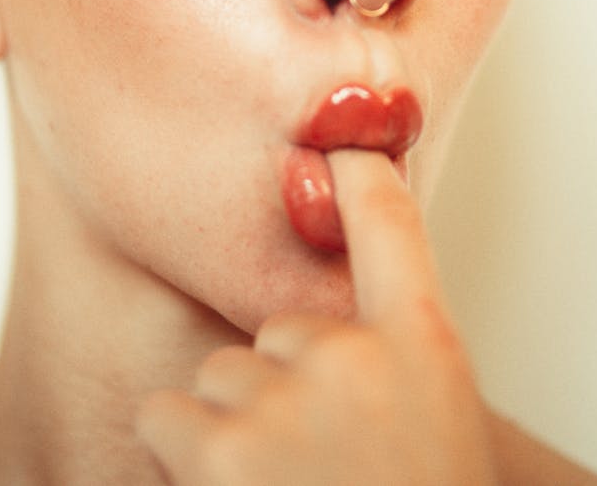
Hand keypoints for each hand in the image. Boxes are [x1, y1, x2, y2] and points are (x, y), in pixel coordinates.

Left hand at [137, 149, 497, 484]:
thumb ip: (383, 365)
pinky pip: (166, 420)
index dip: (361, 176)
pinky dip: (183, 459)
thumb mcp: (430, 424)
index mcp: (422, 348)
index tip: (340, 143)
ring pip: (215, 376)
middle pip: (272, 331)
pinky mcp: (220, 447)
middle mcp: (355, 356)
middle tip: (316, 466)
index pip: (393, 227)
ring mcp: (286, 398)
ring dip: (229, 429)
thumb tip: (312, 337)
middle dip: (277, 390)